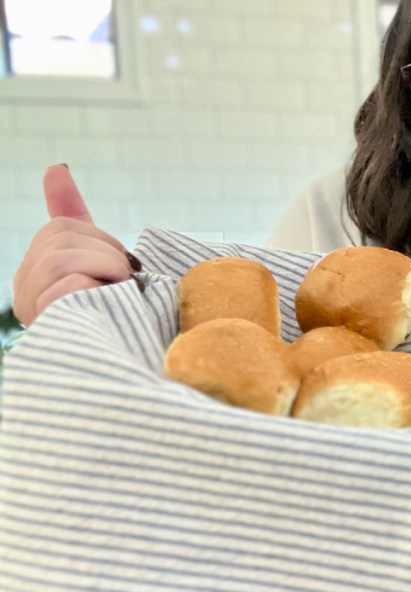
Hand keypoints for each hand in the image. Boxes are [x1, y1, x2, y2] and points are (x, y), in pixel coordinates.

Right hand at [13, 165, 136, 325]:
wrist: (141, 360)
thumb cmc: (118, 311)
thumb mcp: (99, 260)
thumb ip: (73, 216)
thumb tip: (55, 169)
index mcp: (37, 272)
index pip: (61, 227)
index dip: (101, 240)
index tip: (120, 269)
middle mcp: (25, 291)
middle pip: (61, 235)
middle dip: (107, 254)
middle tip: (123, 286)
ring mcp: (33, 308)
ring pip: (60, 255)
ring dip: (104, 269)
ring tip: (116, 295)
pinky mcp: (48, 322)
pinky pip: (70, 282)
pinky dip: (96, 289)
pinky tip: (103, 308)